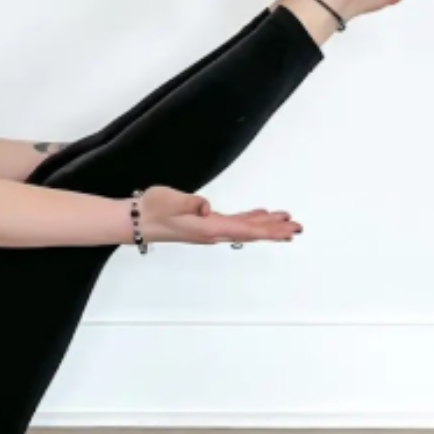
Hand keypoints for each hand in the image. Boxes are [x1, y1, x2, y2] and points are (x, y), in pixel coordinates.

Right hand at [139, 185, 301, 246]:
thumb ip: (190, 203)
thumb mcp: (171, 201)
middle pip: (251, 232)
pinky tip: (257, 216)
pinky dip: (250, 220)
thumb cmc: (153, 209)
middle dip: (275, 230)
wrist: (136, 220)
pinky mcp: (204, 225)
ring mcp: (209, 230)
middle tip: (297, 228)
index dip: (269, 228)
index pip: (246, 229)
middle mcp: (213, 232)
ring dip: (265, 226)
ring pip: (245, 229)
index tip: (289, 229)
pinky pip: (234, 224)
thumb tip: (206, 207)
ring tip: (285, 223)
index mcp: (208, 227)